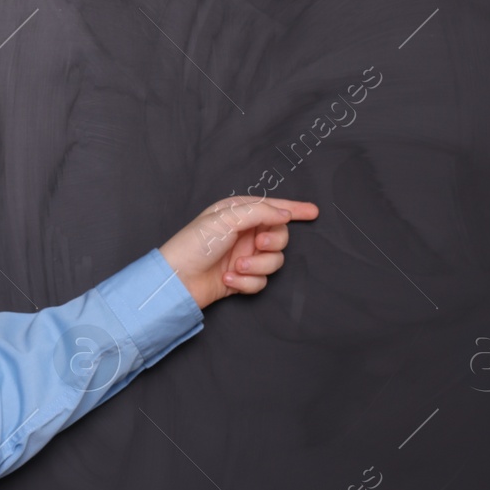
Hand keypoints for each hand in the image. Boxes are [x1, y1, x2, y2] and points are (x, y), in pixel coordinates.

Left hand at [158, 195, 318, 309]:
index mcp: (238, 213)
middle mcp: (243, 233)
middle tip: (259, 244)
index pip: (272, 208)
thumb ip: (260, 212)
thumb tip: (285, 213)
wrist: (176, 280)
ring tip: (236, 265)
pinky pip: (261, 281)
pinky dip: (247, 281)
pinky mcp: (242, 278)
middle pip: (279, 236)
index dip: (294, 209)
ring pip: (274, 261)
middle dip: (273, 242)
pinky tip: (228, 278)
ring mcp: (243, 256)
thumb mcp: (226, 219)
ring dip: (257, 265)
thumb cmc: (194, 244)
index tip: (313, 212)